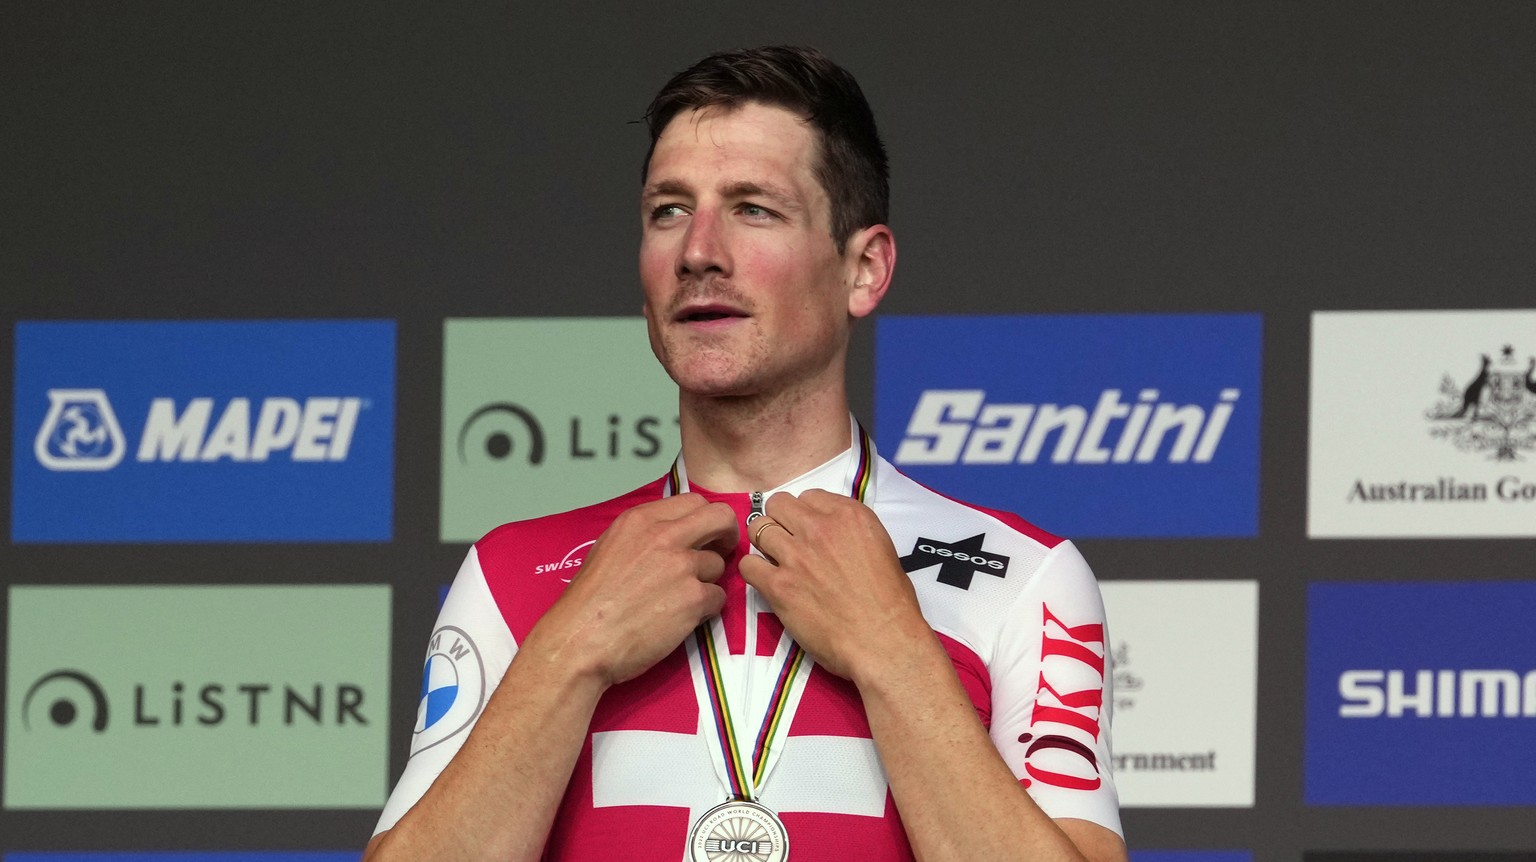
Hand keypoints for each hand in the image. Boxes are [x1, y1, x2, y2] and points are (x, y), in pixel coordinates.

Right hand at [523, 492, 737, 685]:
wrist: (580, 640)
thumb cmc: (588, 602)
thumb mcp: (609, 548)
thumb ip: (645, 536)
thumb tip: (675, 535)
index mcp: (641, 520)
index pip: (694, 501)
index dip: (704, 520)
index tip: (703, 536)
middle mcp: (665, 536)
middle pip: (721, 517)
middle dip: (727, 534)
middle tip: (721, 553)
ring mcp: (682, 567)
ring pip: (719, 565)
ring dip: (707, 581)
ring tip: (681, 600)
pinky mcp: (693, 599)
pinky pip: (718, 598)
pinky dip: (705, 609)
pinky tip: (681, 619)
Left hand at [739, 489, 931, 682]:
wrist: (883, 641)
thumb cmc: (891, 602)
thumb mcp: (881, 548)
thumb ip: (850, 532)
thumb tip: (830, 534)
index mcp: (849, 515)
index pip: (808, 496)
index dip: (805, 514)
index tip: (808, 531)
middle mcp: (818, 528)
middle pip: (778, 505)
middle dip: (780, 520)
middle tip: (787, 542)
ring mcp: (795, 556)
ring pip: (758, 528)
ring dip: (764, 543)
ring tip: (775, 560)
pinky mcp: (778, 586)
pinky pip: (748, 564)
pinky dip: (754, 571)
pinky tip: (767, 582)